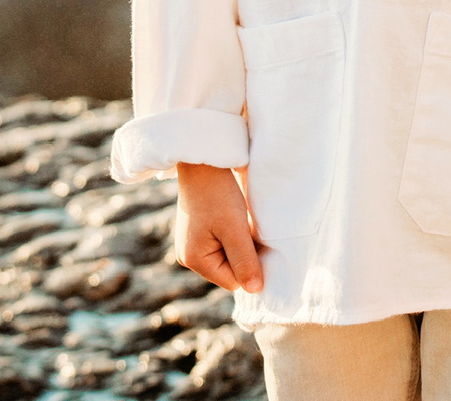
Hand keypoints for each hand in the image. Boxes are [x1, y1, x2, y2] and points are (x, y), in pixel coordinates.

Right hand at [175, 162, 264, 293]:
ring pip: (229, 255)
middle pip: (230, 269)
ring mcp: (194, 242)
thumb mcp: (234, 229)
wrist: (204, 160)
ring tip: (244, 222)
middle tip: (252, 230)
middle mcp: (190, 255)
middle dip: (245, 254)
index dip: (250, 267)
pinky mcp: (202, 229)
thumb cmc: (218, 194)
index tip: (260, 244)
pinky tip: (238, 217)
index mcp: (194, 260)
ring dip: (242, 242)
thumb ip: (245, 261)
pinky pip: (224, 242)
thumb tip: (255, 290)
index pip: (232, 281)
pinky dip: (235, 233)